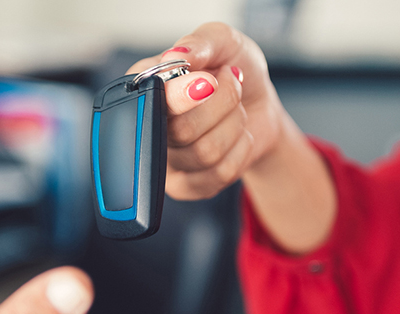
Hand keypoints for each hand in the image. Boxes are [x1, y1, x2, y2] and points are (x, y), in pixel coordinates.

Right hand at [124, 22, 300, 199]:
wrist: (257, 103)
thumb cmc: (232, 70)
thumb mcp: (222, 41)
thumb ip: (200, 42)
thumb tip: (176, 56)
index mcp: (142, 87)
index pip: (149, 102)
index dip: (181, 96)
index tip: (208, 80)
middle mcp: (145, 125)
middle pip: (182, 131)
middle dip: (222, 104)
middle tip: (230, 82)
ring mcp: (163, 160)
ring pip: (205, 153)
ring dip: (234, 124)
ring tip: (234, 108)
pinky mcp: (185, 186)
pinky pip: (219, 175)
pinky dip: (240, 150)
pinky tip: (237, 135)